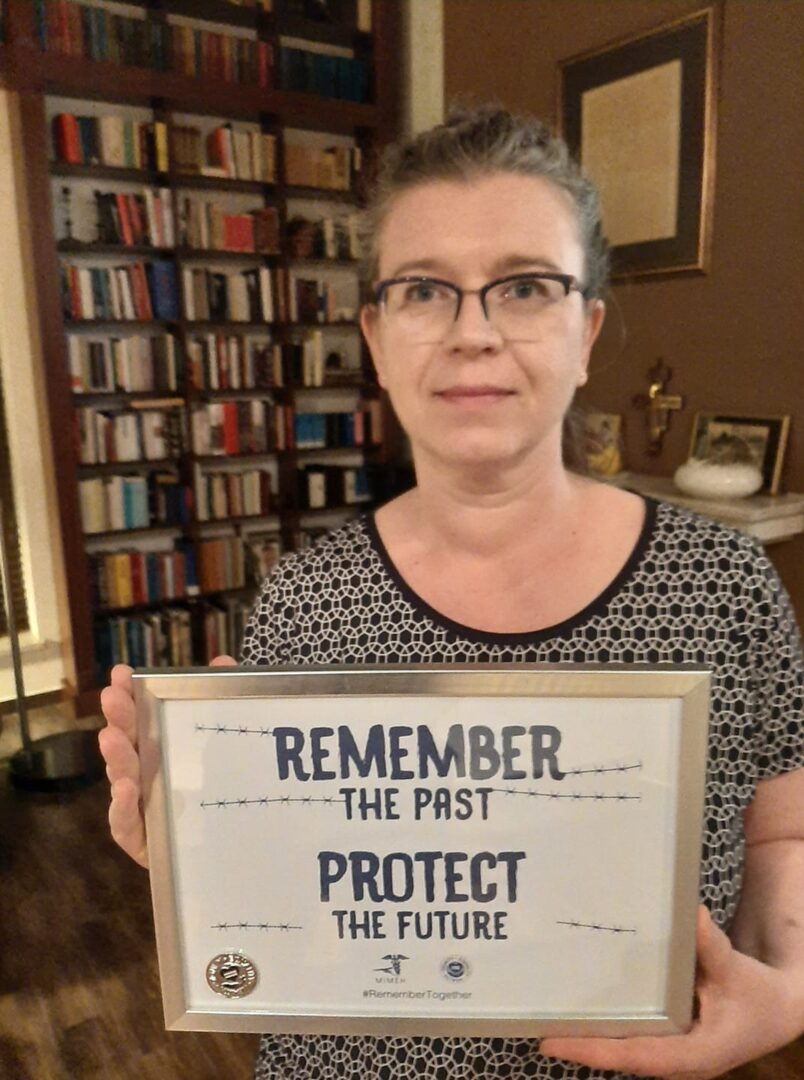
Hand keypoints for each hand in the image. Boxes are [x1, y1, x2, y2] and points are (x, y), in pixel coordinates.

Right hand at [98, 656, 236, 868]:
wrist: (239, 851)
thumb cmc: (223, 791)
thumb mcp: (228, 741)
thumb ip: (225, 701)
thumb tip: (222, 662)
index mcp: (161, 747)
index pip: (140, 717)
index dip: (129, 695)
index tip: (122, 673)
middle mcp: (146, 774)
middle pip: (128, 744)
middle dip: (119, 719)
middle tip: (113, 697)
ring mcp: (141, 807)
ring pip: (122, 781)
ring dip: (116, 759)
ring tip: (112, 738)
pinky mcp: (144, 842)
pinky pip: (127, 825)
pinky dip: (122, 807)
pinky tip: (127, 788)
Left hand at [539, 906, 802, 1079]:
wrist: (779, 1007)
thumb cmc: (758, 994)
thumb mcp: (737, 972)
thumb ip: (712, 949)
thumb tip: (691, 916)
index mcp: (694, 1054)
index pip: (636, 1057)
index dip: (595, 1051)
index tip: (553, 1044)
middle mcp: (676, 1056)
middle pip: (623, 1054)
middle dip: (583, 1043)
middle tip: (539, 1026)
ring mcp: (672, 1046)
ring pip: (626, 1044)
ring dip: (593, 1032)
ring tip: (550, 1014)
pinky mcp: (670, 1032)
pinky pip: (634, 1030)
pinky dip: (610, 1018)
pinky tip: (586, 999)